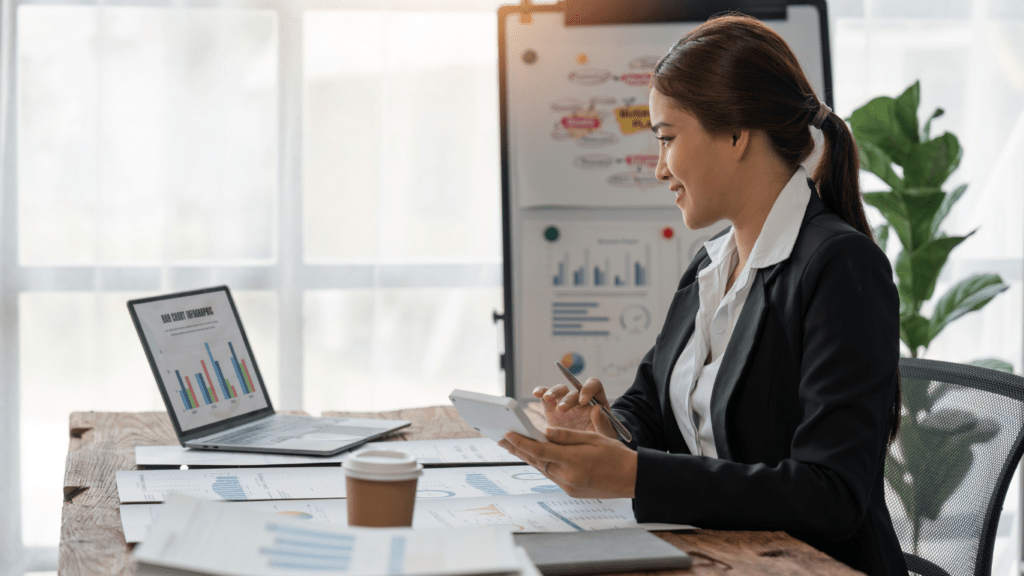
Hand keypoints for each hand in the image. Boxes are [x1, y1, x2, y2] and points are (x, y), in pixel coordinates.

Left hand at [499, 418, 636, 498]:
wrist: (632, 478)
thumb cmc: (615, 455)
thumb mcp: (592, 439)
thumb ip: (566, 436)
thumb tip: (543, 432)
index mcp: (574, 461)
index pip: (539, 451)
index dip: (520, 442)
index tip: (507, 434)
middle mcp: (568, 477)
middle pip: (536, 461)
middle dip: (517, 449)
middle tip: (501, 439)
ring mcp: (569, 486)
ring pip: (541, 469)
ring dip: (527, 457)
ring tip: (512, 446)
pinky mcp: (571, 491)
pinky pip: (551, 475)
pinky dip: (541, 464)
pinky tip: (533, 456)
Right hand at [533, 378, 616, 438]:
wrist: (583, 449)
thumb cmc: (597, 439)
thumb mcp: (604, 434)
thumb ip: (602, 423)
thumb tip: (597, 409)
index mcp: (595, 401)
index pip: (594, 386)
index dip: (588, 389)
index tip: (583, 401)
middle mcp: (579, 399)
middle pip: (573, 391)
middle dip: (567, 399)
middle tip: (562, 409)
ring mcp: (564, 402)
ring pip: (559, 390)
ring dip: (553, 392)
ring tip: (547, 399)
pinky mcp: (551, 408)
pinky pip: (545, 395)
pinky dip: (541, 391)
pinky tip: (537, 394)